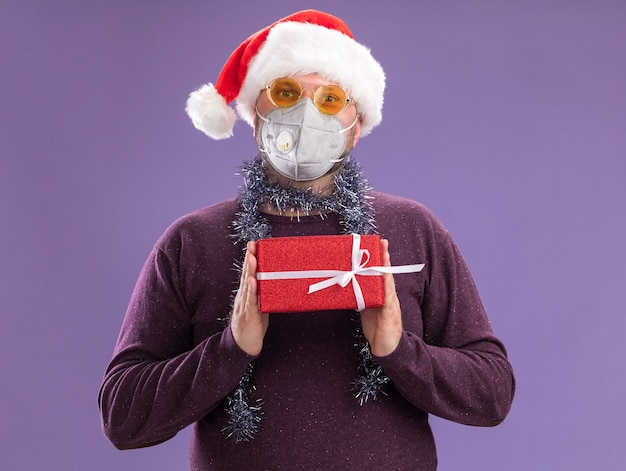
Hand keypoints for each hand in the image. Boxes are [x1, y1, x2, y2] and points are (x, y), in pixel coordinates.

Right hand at [231, 241, 268, 355]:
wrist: (243, 346)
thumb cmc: (252, 326)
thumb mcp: (260, 307)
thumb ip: (264, 295)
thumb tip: (275, 283)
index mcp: (247, 294)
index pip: (248, 273)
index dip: (250, 259)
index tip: (254, 245)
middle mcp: (243, 297)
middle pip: (246, 274)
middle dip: (249, 259)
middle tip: (251, 244)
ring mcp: (244, 305)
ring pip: (247, 285)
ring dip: (250, 270)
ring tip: (252, 257)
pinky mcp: (248, 315)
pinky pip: (250, 301)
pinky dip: (251, 290)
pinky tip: (252, 281)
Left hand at [360, 239, 402, 356]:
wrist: (386, 348)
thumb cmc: (377, 328)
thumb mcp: (366, 309)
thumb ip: (361, 297)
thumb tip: (350, 286)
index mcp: (382, 294)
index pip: (381, 274)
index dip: (380, 259)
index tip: (378, 244)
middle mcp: (388, 296)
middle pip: (386, 273)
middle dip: (384, 258)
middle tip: (382, 242)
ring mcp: (391, 304)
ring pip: (389, 282)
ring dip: (386, 268)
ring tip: (385, 254)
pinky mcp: (390, 313)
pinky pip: (388, 298)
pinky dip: (387, 287)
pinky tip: (385, 278)